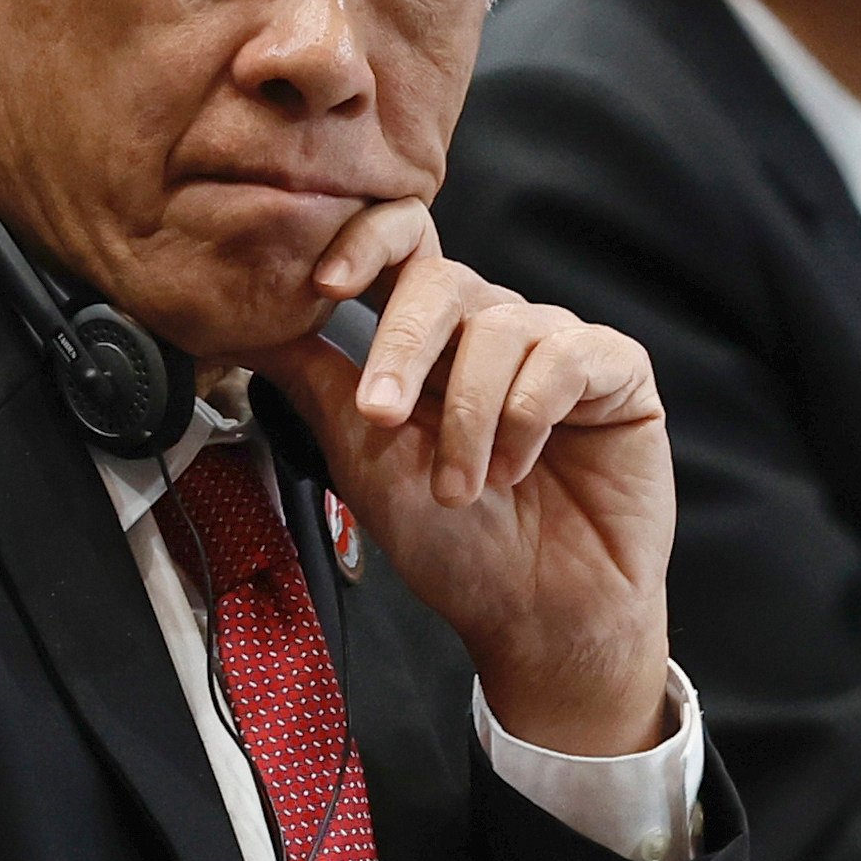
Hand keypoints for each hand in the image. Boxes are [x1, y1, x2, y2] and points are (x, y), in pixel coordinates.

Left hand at [243, 200, 673, 756]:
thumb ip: (318, 383)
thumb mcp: (365, 459)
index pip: (402, 251)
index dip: (366, 243)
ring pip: (502, 326)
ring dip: (470, 417)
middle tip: (382, 416)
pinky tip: (521, 467)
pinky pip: (568, 355)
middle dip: (404, 346)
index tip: (324, 284)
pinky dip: (530, 416)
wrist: (537, 616)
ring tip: (464, 488)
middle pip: (444, 279)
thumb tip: (243, 323)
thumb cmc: (456, 547)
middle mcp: (494, 330)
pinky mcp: (617, 371)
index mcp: (431, 343)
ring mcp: (557, 345)